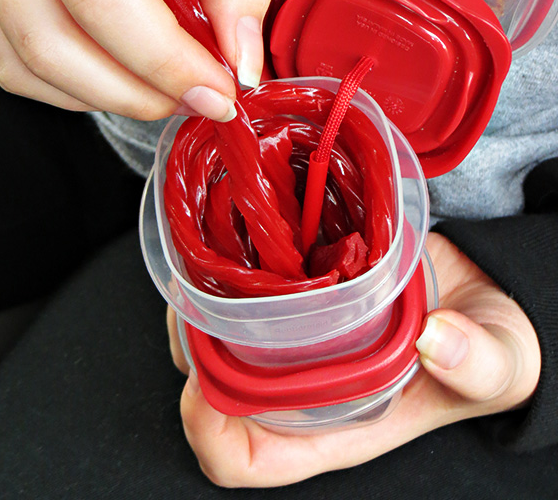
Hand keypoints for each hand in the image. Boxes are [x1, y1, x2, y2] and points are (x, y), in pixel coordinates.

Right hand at [0, 0, 271, 118]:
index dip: (162, 60)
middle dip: (135, 91)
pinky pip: (7, 55)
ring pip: (23, 59)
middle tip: (198, 97)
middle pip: (50, 39)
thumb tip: (239, 59)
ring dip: (102, 95)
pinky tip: (116, 75)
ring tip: (164, 87)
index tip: (219, 89)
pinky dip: (66, 85)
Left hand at [169, 232, 540, 487]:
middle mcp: (302, 383)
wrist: (482, 293)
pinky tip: (237, 231)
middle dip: (190, 347)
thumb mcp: (497, 359)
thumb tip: (438, 341)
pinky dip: (227, 263)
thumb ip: (478, 362)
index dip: (209, 431)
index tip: (199, 385)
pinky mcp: (301, 291)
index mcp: (335, 422)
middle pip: (210, 387)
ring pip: (214, 334)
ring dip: (200, 301)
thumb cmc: (486, 341)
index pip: (246, 456)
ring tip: (208, 258)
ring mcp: (297, 336)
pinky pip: (243, 287)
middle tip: (195, 293)